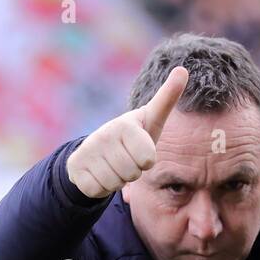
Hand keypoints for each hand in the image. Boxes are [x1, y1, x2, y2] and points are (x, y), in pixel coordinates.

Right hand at [65, 66, 188, 199]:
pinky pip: (98, 190)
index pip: (147, 159)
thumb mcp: (151, 119)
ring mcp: (88, 151)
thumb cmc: (132, 137)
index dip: (146, 160)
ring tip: (113, 165)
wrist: (95, 151)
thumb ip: (167, 98)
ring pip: (115, 183)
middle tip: (125, 159)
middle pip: (132, 173)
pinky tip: (99, 173)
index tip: (140, 148)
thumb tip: (183, 69)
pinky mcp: (76, 169)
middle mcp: (104, 135)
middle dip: (132, 172)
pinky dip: (102, 187)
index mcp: (125, 124)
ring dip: (117, 180)